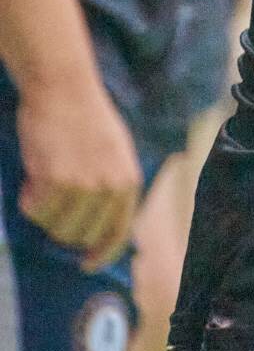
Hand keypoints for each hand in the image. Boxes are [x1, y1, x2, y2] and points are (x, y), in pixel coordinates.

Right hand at [17, 76, 142, 269]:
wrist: (64, 87)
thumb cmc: (87, 115)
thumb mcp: (115, 152)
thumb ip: (112, 185)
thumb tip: (102, 226)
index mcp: (129, 180)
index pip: (119, 232)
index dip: (102, 253)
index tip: (86, 263)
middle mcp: (110, 188)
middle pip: (81, 235)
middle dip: (63, 227)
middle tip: (53, 204)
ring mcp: (82, 186)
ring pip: (55, 226)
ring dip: (44, 211)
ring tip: (43, 182)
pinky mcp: (54, 181)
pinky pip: (34, 209)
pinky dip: (28, 199)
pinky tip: (32, 176)